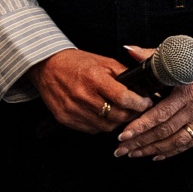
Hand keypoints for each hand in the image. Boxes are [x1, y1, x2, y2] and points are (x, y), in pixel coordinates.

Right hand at [30, 47, 151, 133]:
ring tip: (121, 112)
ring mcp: (73, 110)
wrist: (47, 67)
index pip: (123, 98)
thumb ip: (123, 74)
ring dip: (118, 121)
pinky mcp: (66, 119)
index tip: (146, 102)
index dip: (139, 103)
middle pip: (117, 115)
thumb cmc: (75, 63)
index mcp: (94, 78)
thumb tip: (142, 88)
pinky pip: (93, 130)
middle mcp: (82, 96)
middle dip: (132, 114)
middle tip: (137, 109)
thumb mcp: (103, 61)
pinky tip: (104, 115)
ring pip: (107, 127)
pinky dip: (102, 125)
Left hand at [113, 48, 192, 160]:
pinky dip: (172, 151)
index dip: (140, 126)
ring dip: (153, 150)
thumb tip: (129, 50)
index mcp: (187, 89)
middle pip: (164, 131)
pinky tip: (157, 155)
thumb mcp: (181, 53)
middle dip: (140, 142)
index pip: (160, 114)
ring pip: (175, 141)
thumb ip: (153, 54)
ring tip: (134, 154)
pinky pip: (190, 143)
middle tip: (120, 150)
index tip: (123, 134)